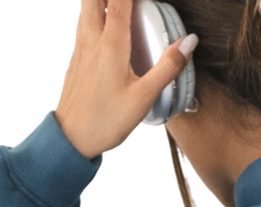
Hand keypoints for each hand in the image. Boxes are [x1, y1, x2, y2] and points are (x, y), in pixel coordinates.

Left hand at [54, 0, 197, 159]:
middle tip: (131, 3)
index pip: (119, 0)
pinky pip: (83, 24)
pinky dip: (95, 15)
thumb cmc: (105, 121)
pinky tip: (107, 29)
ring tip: (120, 7)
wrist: (71, 138)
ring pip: (86, 7)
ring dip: (101, 1)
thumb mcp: (143, 97)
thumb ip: (167, 68)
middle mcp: (92, 39)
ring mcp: (81, 47)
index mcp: (111, 45)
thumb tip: (189, 43)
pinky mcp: (77, 58)